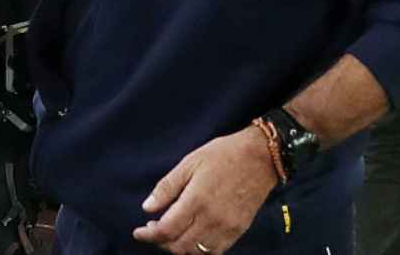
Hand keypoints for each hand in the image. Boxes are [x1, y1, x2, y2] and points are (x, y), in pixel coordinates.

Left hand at [132, 126, 277, 253]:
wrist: (260, 158)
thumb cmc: (222, 155)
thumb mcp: (189, 162)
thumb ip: (167, 187)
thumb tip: (147, 208)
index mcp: (196, 200)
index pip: (166, 230)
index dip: (149, 235)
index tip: (138, 232)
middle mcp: (212, 219)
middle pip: (179, 246)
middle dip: (161, 242)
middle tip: (153, 230)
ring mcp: (227, 228)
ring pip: (196, 252)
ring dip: (179, 248)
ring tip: (170, 234)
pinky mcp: (239, 231)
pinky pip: (215, 251)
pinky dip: (199, 250)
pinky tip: (192, 237)